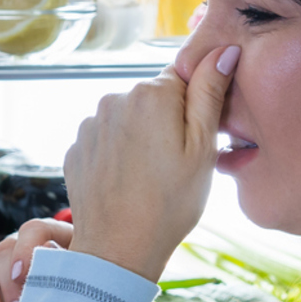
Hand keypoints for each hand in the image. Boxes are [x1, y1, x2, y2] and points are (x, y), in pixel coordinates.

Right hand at [0, 217, 73, 301]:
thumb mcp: (85, 288)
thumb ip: (73, 275)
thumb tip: (56, 259)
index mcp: (54, 239)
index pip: (35, 229)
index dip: (27, 248)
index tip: (23, 274)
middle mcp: (23, 248)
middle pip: (5, 248)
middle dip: (8, 282)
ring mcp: (0, 266)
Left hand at [63, 45, 238, 281]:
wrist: (118, 250)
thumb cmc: (169, 204)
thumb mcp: (202, 149)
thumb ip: (210, 93)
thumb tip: (223, 51)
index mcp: (151, 95)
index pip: (183, 79)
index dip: (194, 108)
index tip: (194, 138)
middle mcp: (115, 100)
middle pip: (153, 99)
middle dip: (166, 122)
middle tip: (175, 163)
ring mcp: (90, 125)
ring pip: (128, 120)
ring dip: (140, 139)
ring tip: (149, 178)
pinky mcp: (76, 149)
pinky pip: (105, 141)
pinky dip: (117, 156)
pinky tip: (128, 183)